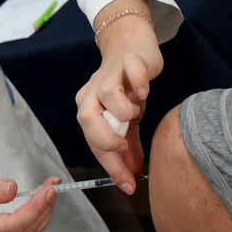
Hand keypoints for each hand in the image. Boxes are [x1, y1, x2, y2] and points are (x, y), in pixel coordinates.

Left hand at [76, 0, 162, 193]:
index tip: (128, 185)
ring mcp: (109, 75)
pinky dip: (139, 84)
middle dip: (105, 140)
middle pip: (86, 119)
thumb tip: (133, 174)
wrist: (132, 46)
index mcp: (88, 108)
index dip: (111, 165)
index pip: (93, 142)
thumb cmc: (127, 86)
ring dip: (126, 111)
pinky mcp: (128, 61)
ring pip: (108, 96)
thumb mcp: (126, 120)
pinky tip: (145, 92)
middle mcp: (93, 92)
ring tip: (137, 113)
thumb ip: (129, 146)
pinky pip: (131, 72)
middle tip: (124, 146)